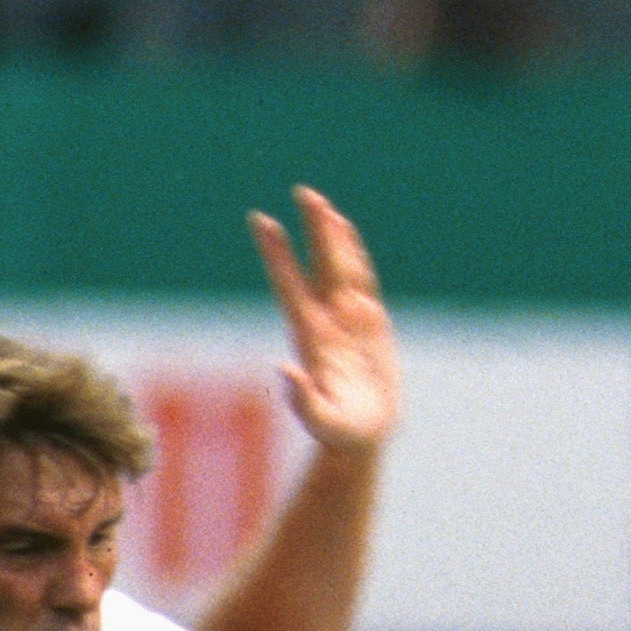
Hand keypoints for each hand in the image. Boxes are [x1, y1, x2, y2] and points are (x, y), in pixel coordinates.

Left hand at [251, 186, 398, 456]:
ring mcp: (347, 320)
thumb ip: (303, 400)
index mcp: (311, 337)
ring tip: (323, 206)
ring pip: (339, 269)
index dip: (278, 254)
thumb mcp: (322, 422)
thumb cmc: (340, 434)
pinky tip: (347, 234)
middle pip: (318, 266)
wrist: (359, 438)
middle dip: (312, 231)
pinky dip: (356, 256)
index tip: (260, 221)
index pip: (291, 285)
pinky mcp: (370, 324)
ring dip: (333, 238)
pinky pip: (362, 281)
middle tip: (303, 192)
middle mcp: (325, 321)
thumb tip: (286, 369)